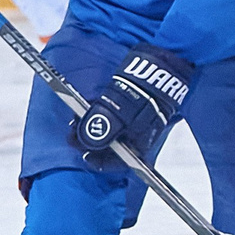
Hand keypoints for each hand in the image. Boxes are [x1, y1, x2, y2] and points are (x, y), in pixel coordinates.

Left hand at [68, 44, 191, 166]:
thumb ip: (102, 129)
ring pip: (111, 134)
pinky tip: (92, 108)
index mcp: (139, 146)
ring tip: (78, 118)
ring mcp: (138, 125)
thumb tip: (85, 142)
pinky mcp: (136, 112)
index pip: (117, 163)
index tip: (82, 152)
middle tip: (73, 133)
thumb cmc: (143, 94)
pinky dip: (101, 118)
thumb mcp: (119, 114)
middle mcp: (139, 140)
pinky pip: (115, 121)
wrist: (161, 71)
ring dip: (93, 128)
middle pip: (111, 148)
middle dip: (90, 142)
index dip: (97, 160)